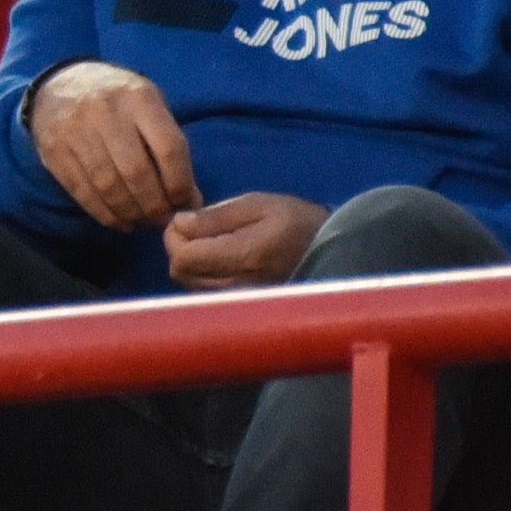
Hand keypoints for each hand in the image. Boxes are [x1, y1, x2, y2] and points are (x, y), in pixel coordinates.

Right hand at [26, 59, 202, 232]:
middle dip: (154, 204)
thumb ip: (169, 146)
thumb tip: (189, 199)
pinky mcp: (55, 151)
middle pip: (137, 172)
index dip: (180, 183)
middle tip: (162, 218)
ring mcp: (76, 132)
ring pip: (108, 186)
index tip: (184, 201)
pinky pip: (83, 192)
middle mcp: (106, 113)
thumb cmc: (118, 99)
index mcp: (138, 98)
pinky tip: (119, 221)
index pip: (168, 148)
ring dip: (130, 213)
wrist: (60, 83)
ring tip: (141, 221)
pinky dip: (104, 213)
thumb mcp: (149, 106)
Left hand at [166, 191, 327, 289]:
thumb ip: (216, 216)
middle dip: (180, 249)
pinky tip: (220, 258)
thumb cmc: (297, 221)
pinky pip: (207, 291)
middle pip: (181, 274)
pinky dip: (204, 273)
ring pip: (191, 284)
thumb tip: (179, 223)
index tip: (186, 220)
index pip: (183, 258)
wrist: (335, 252)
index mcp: (243, 257)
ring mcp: (241, 299)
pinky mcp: (245, 305)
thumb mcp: (258, 204)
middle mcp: (238, 285)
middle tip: (195, 229)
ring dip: (191, 262)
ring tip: (210, 242)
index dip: (175, 237)